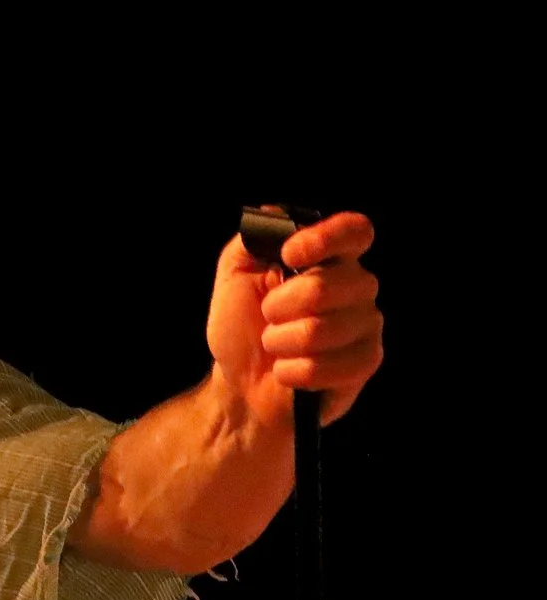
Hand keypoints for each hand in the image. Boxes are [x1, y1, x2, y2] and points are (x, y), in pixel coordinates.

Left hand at [206, 209, 383, 425]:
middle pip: (329, 284)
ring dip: (281, 343)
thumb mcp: (234, 279)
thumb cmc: (241, 330)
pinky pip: (326, 366)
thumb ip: (251, 242)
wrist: (240, 386)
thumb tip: (270, 213)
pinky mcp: (365, 362)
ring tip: (276, 347)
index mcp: (330, 260)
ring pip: (321, 329)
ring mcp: (365, 325)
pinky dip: (293, 372)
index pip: (354, 231)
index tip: (289, 255)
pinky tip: (287, 372)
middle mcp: (357, 287)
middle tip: (267, 318)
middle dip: (280, 307)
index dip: (326, 238)